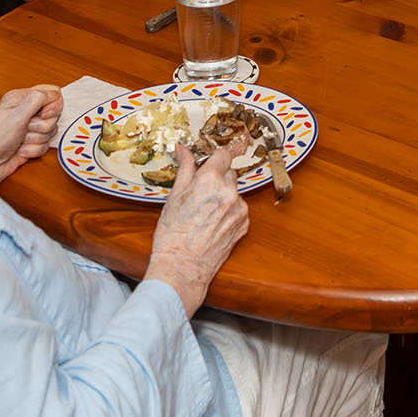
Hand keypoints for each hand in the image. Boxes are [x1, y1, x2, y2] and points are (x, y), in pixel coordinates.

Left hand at [0, 84, 62, 187]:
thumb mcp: (17, 113)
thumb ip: (38, 98)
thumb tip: (54, 93)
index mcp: (22, 98)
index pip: (52, 93)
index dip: (53, 105)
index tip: (43, 114)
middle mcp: (26, 111)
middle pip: (54, 114)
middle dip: (43, 125)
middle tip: (27, 128)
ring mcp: (29, 129)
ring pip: (50, 131)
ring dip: (36, 139)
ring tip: (20, 140)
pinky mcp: (31, 144)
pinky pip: (45, 146)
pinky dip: (33, 150)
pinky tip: (20, 150)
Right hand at [145, 143, 249, 316]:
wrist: (182, 267)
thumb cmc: (173, 234)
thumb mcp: (174, 196)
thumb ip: (184, 169)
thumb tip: (183, 150)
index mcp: (211, 180)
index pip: (223, 155)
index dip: (214, 159)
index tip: (208, 164)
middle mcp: (230, 192)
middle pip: (229, 173)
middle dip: (217, 179)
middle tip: (200, 193)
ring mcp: (240, 209)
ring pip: (234, 192)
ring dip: (224, 196)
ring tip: (204, 213)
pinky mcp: (244, 224)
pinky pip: (239, 209)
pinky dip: (229, 212)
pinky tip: (213, 223)